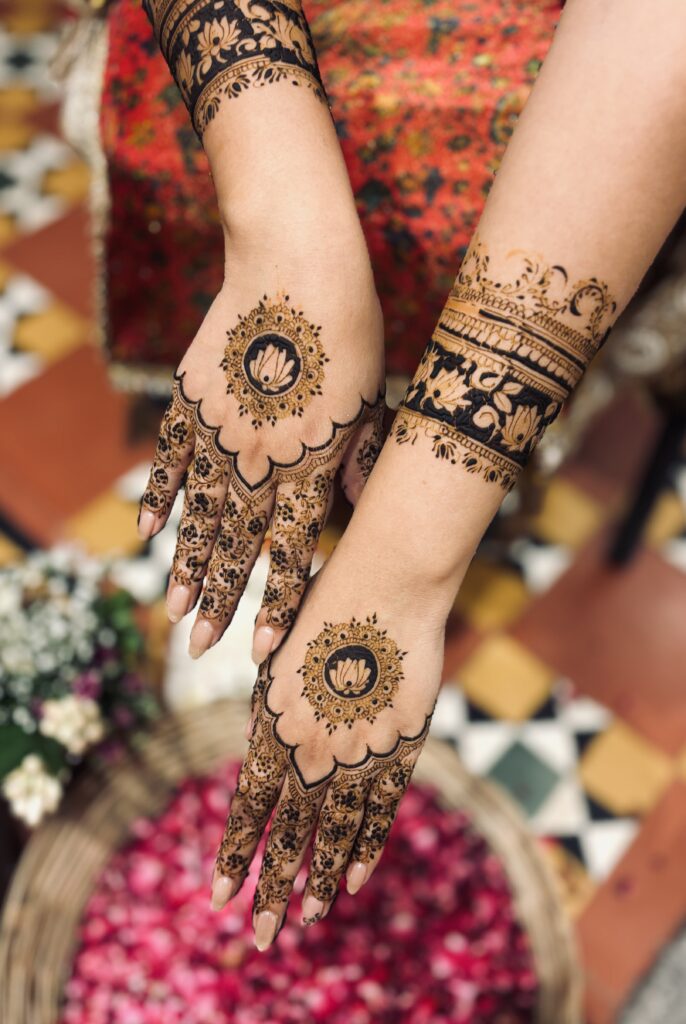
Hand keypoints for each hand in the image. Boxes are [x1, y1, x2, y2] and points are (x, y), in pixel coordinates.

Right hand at [138, 231, 384, 661]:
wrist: (297, 261)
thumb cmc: (350, 330)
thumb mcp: (370, 400)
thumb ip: (357, 458)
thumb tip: (351, 503)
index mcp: (309, 460)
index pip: (290, 550)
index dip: (276, 601)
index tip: (262, 647)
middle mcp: (259, 456)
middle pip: (236, 543)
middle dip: (222, 600)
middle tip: (201, 646)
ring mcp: (218, 429)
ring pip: (198, 512)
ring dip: (187, 563)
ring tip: (176, 606)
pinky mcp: (191, 398)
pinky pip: (170, 458)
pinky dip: (160, 494)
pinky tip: (151, 530)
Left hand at [210, 552, 445, 949]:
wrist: (386, 582)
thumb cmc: (325, 607)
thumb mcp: (279, 658)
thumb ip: (269, 712)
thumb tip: (256, 755)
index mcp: (274, 725)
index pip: (249, 808)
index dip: (234, 855)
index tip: (218, 899)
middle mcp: (314, 747)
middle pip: (291, 836)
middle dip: (273, 891)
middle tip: (262, 937)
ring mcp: (360, 750)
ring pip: (337, 833)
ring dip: (320, 880)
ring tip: (307, 917)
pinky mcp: (401, 745)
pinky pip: (382, 811)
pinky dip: (367, 847)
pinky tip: (354, 879)